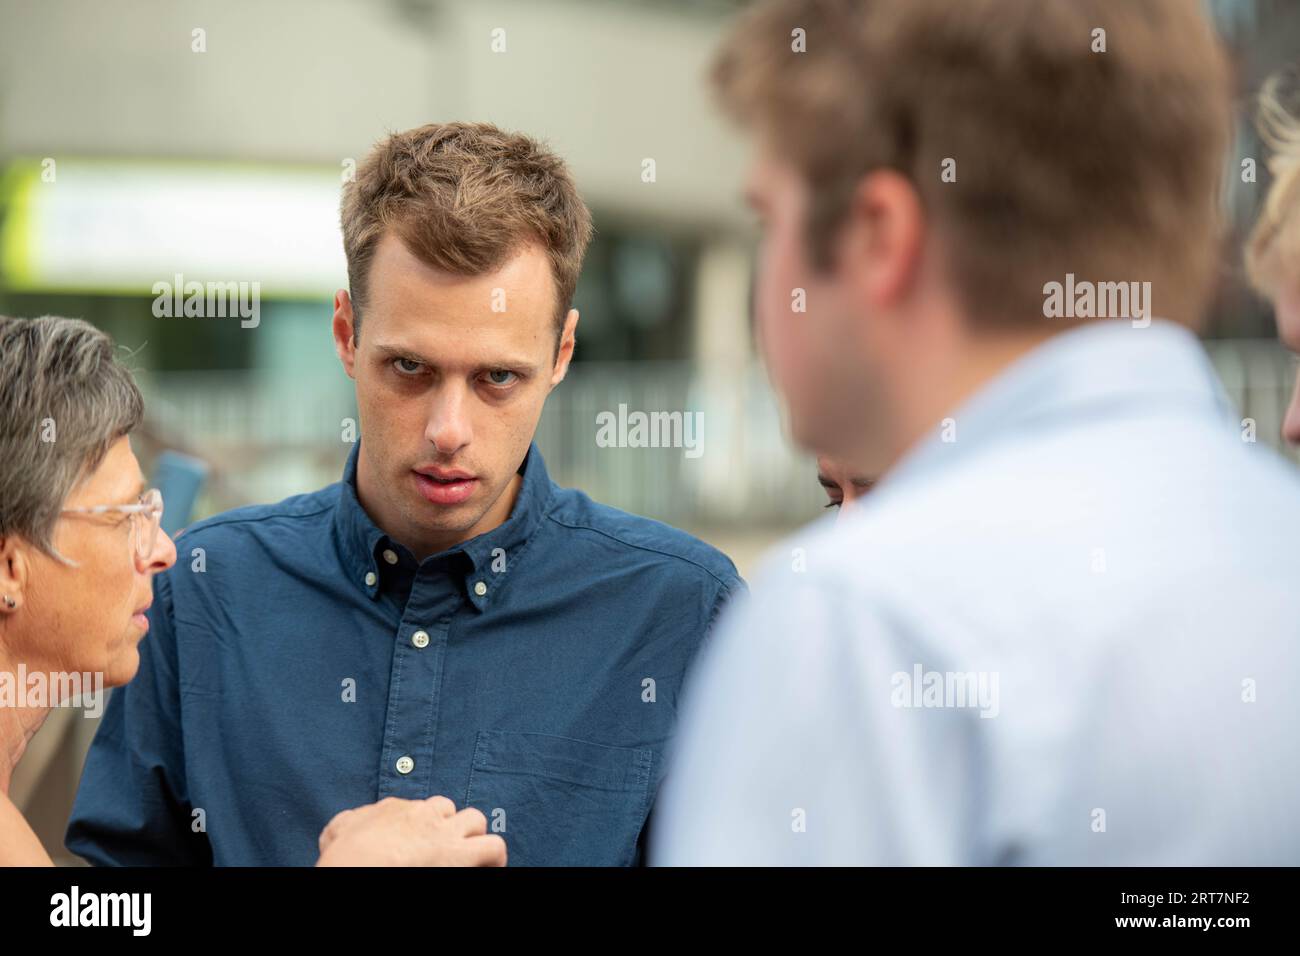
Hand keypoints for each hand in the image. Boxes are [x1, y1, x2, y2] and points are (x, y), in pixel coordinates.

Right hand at [315, 795, 506, 866]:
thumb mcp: (336, 831)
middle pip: (446, 808)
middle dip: (448, 824)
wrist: (357, 868)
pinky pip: (494, 847)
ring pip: (475, 820)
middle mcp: (422, 815)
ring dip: (473, 836)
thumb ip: (348, 823)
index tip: (417, 844)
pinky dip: (495, 857)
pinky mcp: (460, 854)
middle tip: (443, 847)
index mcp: (394, 809)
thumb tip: (346, 826)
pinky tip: (490, 868)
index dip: (420, 826)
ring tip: (470, 857)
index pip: (417, 809)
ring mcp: (443, 832)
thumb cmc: (343, 857)